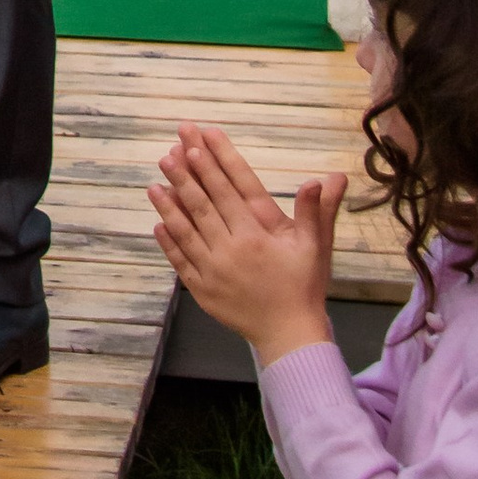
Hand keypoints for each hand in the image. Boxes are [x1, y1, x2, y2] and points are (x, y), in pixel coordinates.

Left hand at [149, 120, 341, 366]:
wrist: (289, 335)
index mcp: (257, 235)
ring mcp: (213, 270)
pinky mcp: (202, 289)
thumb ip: (315, 211)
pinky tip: (158, 223)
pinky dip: (168, 242)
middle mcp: (231, 249)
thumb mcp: (314, 248)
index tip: (199, 143)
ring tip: (154, 182)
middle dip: (185, 175)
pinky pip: (180, 261)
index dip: (214, 166)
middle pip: (203, 205)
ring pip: (186, 230)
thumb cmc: (304, 287)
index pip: (230, 191)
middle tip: (170, 151)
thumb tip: (323, 179)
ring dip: (169, 205)